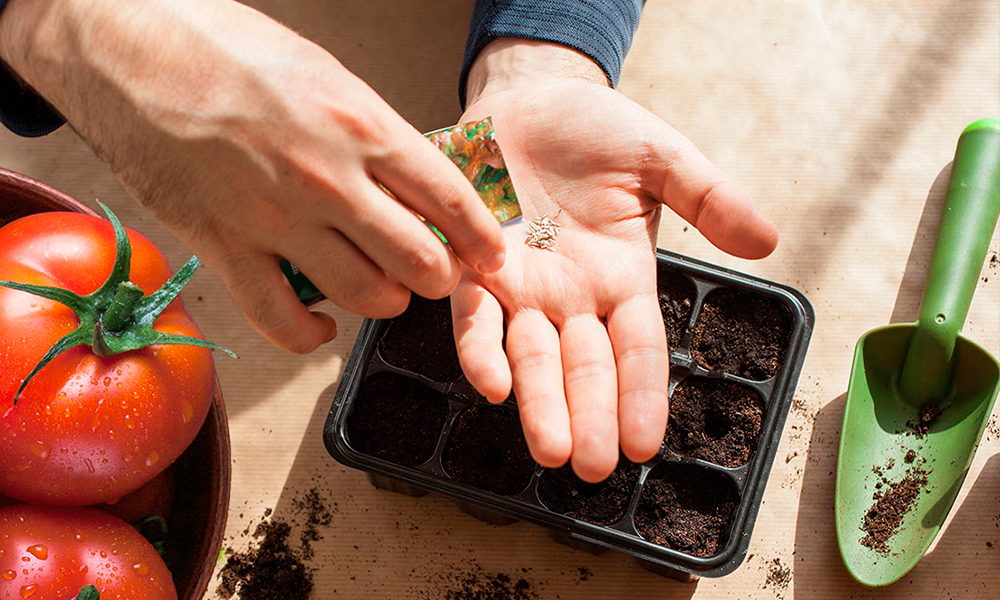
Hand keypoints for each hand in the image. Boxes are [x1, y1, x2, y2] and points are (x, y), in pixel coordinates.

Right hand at [0, 0, 504, 352]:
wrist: (128, 47)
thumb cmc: (227, 49)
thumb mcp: (326, 74)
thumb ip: (374, 135)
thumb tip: (416, 180)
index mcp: (360, 125)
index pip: (451, 199)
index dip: (482, 237)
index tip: (490, 253)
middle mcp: (328, 180)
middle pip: (420, 261)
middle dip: (439, 275)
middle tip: (436, 271)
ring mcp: (276, 220)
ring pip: (366, 297)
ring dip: (386, 301)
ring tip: (385, 288)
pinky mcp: (226, 248)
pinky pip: (284, 321)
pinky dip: (312, 333)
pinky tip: (323, 322)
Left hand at [453, 41, 776, 481]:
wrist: (529, 97)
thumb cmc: (597, 130)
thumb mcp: (662, 159)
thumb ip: (710, 197)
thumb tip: (767, 241)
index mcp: (623, 279)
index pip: (638, 350)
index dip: (642, 395)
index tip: (645, 445)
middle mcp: (572, 296)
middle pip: (584, 367)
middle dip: (588, 416)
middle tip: (592, 467)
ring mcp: (523, 286)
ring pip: (532, 355)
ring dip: (539, 402)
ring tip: (551, 448)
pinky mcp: (475, 265)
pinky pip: (475, 315)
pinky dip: (480, 347)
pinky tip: (491, 382)